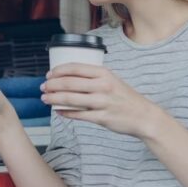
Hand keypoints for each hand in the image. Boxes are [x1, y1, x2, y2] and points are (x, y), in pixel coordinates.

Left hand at [41, 64, 162, 137]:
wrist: (144, 116)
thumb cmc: (125, 97)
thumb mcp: (112, 80)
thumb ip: (93, 78)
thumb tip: (67, 78)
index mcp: (104, 74)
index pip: (75, 68)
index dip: (58, 71)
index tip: (48, 74)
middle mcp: (103, 86)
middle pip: (69, 83)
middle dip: (51, 85)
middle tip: (43, 87)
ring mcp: (102, 103)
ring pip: (70, 99)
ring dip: (54, 99)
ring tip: (45, 98)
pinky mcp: (101, 118)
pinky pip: (78, 114)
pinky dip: (65, 112)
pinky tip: (58, 111)